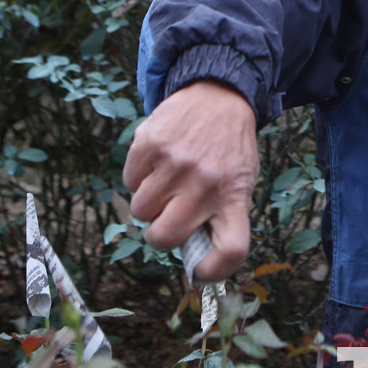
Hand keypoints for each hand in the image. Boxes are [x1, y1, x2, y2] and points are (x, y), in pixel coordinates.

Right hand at [123, 81, 259, 282]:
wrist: (220, 96)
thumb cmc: (228, 149)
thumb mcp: (239, 182)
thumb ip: (220, 216)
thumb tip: (192, 259)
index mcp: (234, 196)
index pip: (232, 248)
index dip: (214, 271)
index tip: (199, 270)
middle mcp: (206, 183)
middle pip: (165, 238)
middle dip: (160, 235)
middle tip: (167, 218)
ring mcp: (176, 163)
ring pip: (140, 211)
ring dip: (148, 203)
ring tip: (166, 181)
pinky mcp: (151, 143)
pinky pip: (128, 181)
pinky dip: (138, 178)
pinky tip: (157, 162)